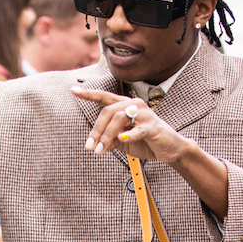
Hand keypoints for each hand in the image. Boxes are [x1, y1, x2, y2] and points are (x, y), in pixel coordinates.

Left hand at [70, 87, 188, 164]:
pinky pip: (138, 129)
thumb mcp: (123, 142)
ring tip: (99, 151)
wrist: (169, 149)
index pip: (105, 97)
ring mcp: (144, 114)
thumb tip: (94, 144)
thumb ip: (109, 141)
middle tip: (89, 146)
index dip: (89, 94)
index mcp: (125, 106)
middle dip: (96, 130)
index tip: (73, 90)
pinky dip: (129, 134)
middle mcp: (134, 105)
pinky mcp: (152, 127)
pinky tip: (122, 139)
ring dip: (107, 136)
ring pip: (119, 119)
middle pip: (108, 111)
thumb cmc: (146, 142)